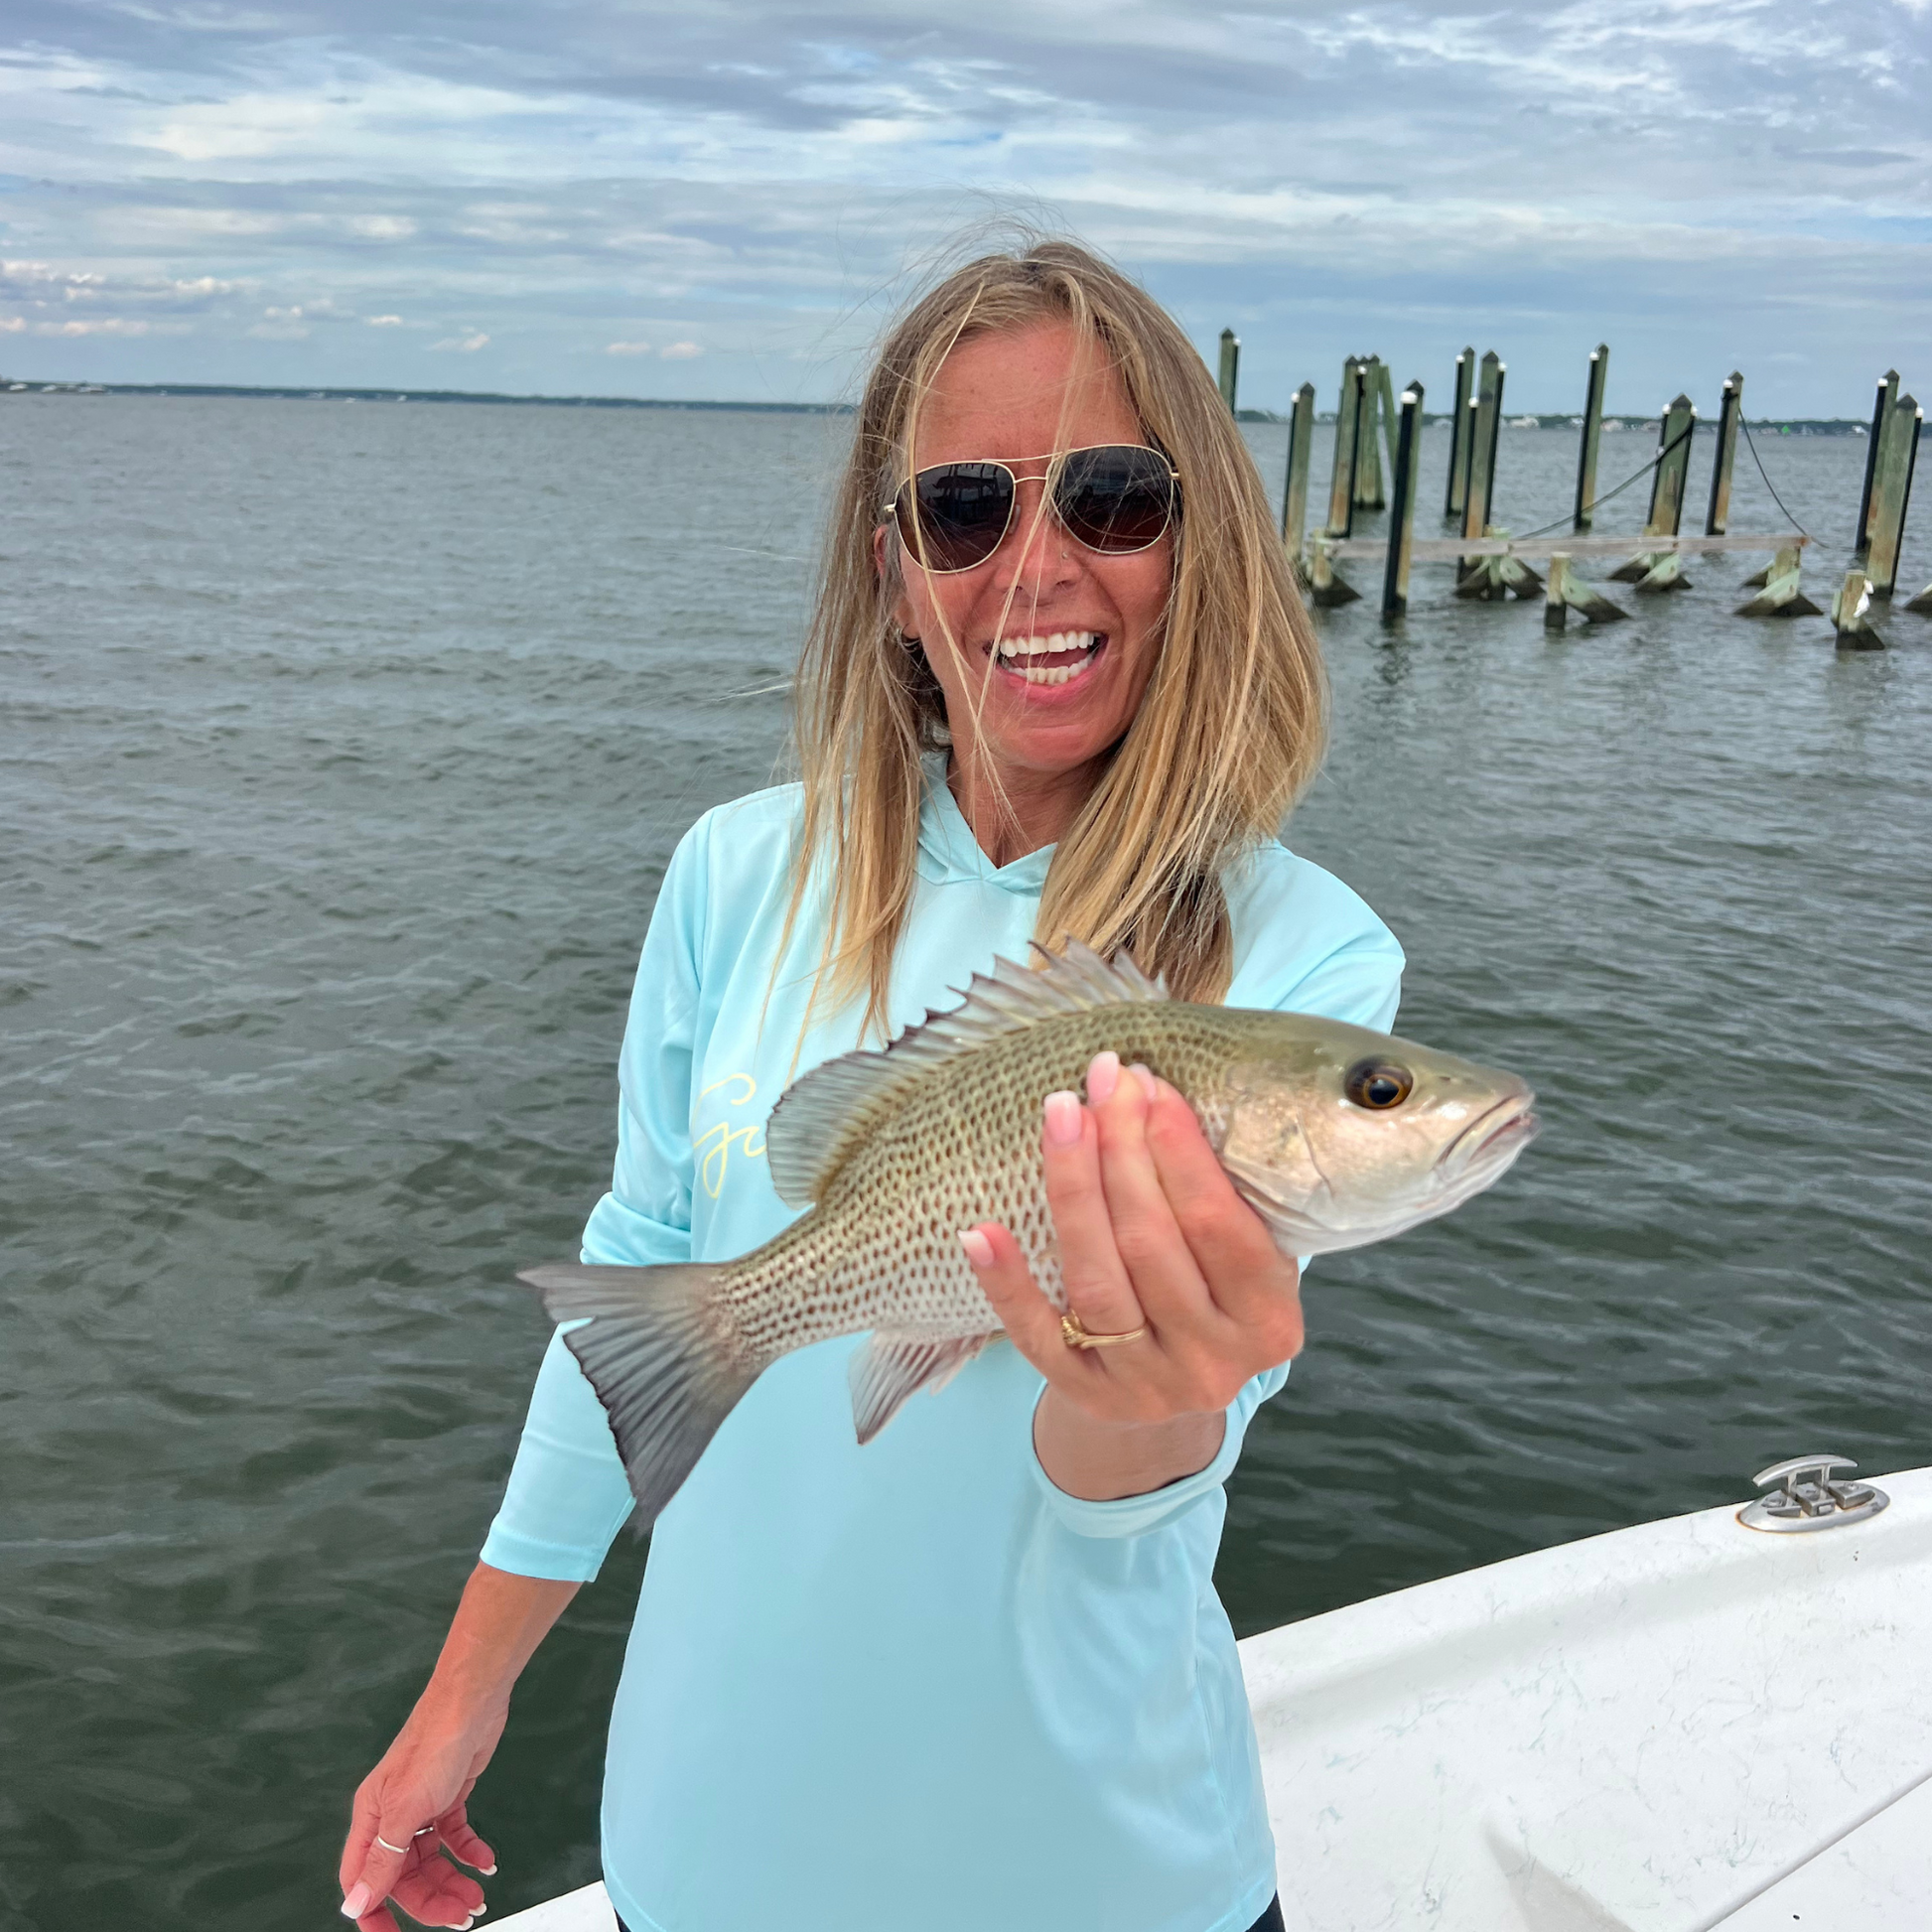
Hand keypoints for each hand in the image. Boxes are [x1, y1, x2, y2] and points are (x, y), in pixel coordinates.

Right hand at [339, 1700, 503, 1929]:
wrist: (473, 1701)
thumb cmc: (434, 1745)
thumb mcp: (405, 1810)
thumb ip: (382, 1859)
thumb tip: (354, 1905)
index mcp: (371, 1819)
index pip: (362, 1880)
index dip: (374, 1912)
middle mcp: (392, 1815)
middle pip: (403, 1875)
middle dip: (430, 1901)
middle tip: (463, 1917)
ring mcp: (421, 1805)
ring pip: (430, 1860)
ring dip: (452, 1881)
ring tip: (477, 1897)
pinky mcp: (449, 1795)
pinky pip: (454, 1837)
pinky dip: (469, 1853)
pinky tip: (486, 1864)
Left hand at [962, 1051, 1302, 1495]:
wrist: (1177, 1396)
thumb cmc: (1214, 1294)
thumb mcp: (1245, 1259)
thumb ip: (1225, 1197)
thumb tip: (1155, 1092)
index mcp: (1269, 1322)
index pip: (1220, 1226)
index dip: (1181, 1150)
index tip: (1149, 1085)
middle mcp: (1212, 1363)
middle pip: (1151, 1244)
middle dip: (1122, 1151)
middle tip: (1100, 1082)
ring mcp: (1147, 1386)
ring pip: (1096, 1280)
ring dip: (1072, 1188)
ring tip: (1060, 1114)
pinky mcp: (1086, 1396)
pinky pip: (1036, 1336)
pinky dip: (1007, 1282)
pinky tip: (981, 1231)